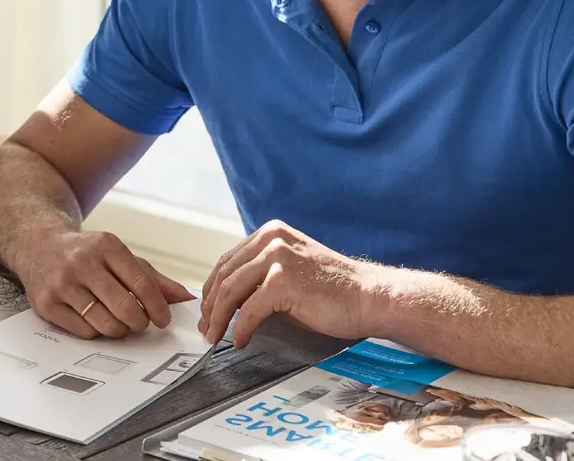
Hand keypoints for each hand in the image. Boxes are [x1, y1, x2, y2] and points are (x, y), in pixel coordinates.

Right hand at [13, 229, 194, 338]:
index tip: (163, 319)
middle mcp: (82, 262)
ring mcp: (62, 284)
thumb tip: (185, 297)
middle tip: (140, 322)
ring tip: (118, 321)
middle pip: (126, 308)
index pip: (142, 283)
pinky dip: (96, 331)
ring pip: (106, 324)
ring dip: (119, 330)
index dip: (159, 307)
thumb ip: (151, 276)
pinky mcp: (47, 304)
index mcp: (105, 245)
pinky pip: (84, 332)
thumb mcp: (117, 255)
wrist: (37, 245)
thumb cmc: (85, 253)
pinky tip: (95, 319)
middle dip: (140, 322)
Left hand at [200, 219, 392, 347]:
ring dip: (218, 318)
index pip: (228, 261)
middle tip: (205, 328)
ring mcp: (276, 257)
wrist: (369, 297)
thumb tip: (228, 301)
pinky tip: (239, 340)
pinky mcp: (283, 281)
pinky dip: (240, 328)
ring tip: (215, 337)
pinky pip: (249, 309)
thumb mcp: (290, 271)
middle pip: (225, 275)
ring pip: (231, 291)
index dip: (212, 288)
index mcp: (270, 233)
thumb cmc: (333, 291)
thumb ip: (261, 276)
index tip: (206, 310)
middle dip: (210, 306)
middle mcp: (271, 239)